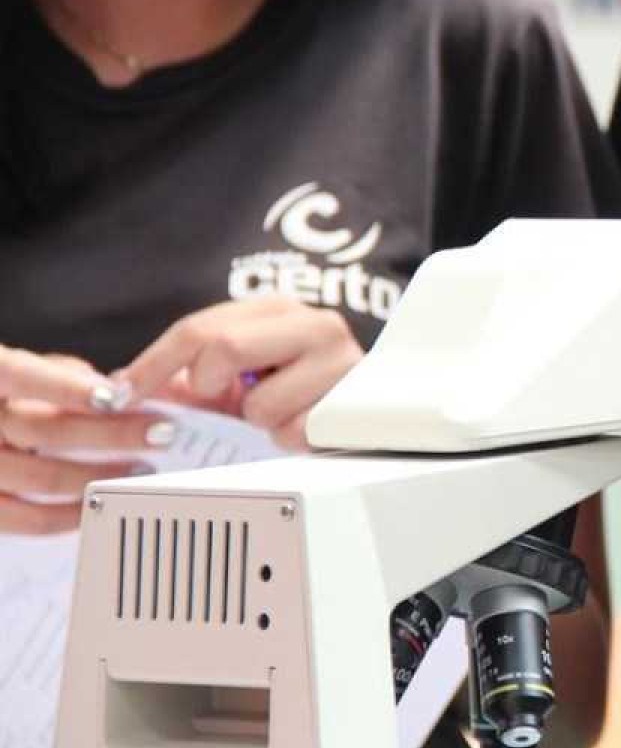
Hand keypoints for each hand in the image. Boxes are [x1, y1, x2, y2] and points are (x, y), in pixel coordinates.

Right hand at [0, 347, 164, 534]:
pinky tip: (106, 501)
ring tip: (143, 469)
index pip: (19, 375)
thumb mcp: (24, 371)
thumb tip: (117, 390)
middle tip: (161, 432)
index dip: (67, 388)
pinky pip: (30, 521)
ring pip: (42, 478)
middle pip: (42, 431)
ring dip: (102, 474)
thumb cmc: (8, 396)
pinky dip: (74, 513)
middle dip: (110, 433)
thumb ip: (64, 376)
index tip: (116, 397)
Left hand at [118, 299, 364, 451]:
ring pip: (259, 402)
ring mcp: (339, 360)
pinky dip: (288, 438)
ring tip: (284, 410)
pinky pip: (291, 432)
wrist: (372, 409)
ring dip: (260, 418)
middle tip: (224, 399)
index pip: (198, 329)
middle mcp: (314, 323)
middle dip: (209, 384)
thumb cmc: (303, 390)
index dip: (152, 364)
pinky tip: (306, 424)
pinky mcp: (352, 402)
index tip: (121, 395)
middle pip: (224, 348)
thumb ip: (187, 377)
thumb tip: (123, 385)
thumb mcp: (240, 377)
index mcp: (277, 309)